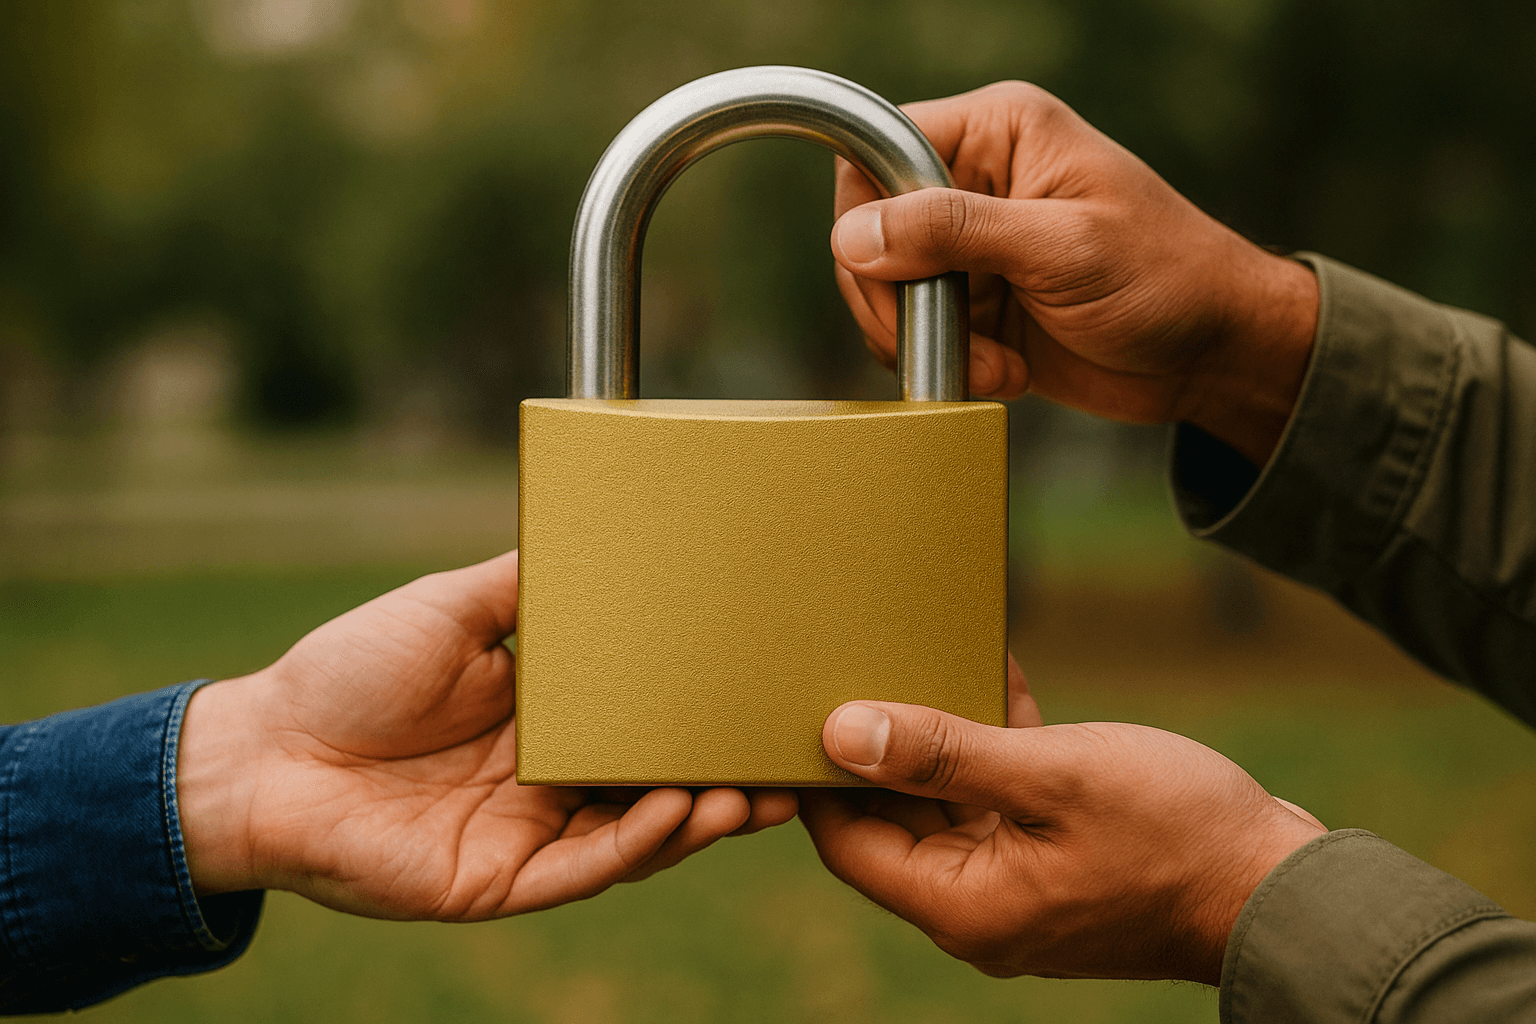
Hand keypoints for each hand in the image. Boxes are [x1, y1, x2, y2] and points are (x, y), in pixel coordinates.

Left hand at [177, 550, 796, 919]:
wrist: (262, 751)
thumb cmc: (348, 670)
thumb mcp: (453, 606)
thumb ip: (524, 585)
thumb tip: (592, 536)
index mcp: (545, 718)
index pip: (641, 723)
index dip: (698, 717)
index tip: (758, 696)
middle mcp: (548, 781)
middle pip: (655, 788)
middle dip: (724, 780)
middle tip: (787, 763)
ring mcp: (527, 837)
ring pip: (634, 838)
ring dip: (696, 819)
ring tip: (750, 794)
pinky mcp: (499, 883)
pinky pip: (581, 870)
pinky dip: (635, 844)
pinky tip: (676, 813)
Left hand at [799, 667, 1323, 984]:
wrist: (1287, 886)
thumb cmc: (1176, 834)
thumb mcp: (1052, 775)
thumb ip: (943, 754)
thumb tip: (839, 732)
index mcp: (962, 905)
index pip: (848, 841)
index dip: (818, 777)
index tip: (800, 703)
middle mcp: (979, 906)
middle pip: (894, 820)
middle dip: (879, 746)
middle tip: (853, 665)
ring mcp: (1019, 885)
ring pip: (950, 803)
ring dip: (941, 735)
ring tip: (920, 654)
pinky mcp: (1056, 860)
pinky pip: (1002, 798)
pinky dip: (994, 743)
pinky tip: (994, 671)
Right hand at [831, 81, 1318, 465]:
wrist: (1213, 355)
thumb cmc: (1167, 280)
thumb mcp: (1062, 249)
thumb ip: (955, 233)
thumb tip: (855, 235)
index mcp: (1000, 132)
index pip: (881, 150)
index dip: (868, 215)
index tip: (896, 275)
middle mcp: (976, 180)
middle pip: (869, 230)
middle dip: (898, 299)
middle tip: (952, 340)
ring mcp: (973, 246)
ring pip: (885, 289)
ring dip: (926, 340)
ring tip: (997, 367)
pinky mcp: (977, 302)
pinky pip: (916, 331)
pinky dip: (946, 362)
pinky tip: (1002, 372)